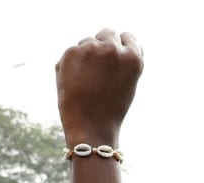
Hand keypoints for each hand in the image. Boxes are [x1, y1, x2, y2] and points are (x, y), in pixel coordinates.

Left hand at [55, 28, 141, 145]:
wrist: (90, 128)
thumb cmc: (111, 110)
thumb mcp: (128, 83)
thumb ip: (123, 61)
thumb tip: (113, 43)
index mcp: (132, 57)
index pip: (127, 37)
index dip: (121, 47)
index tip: (114, 58)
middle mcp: (113, 49)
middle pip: (107, 33)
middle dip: (103, 45)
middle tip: (97, 68)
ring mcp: (91, 48)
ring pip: (88, 41)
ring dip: (86, 55)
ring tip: (86, 82)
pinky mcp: (70, 52)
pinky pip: (72, 52)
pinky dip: (72, 65)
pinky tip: (74, 83)